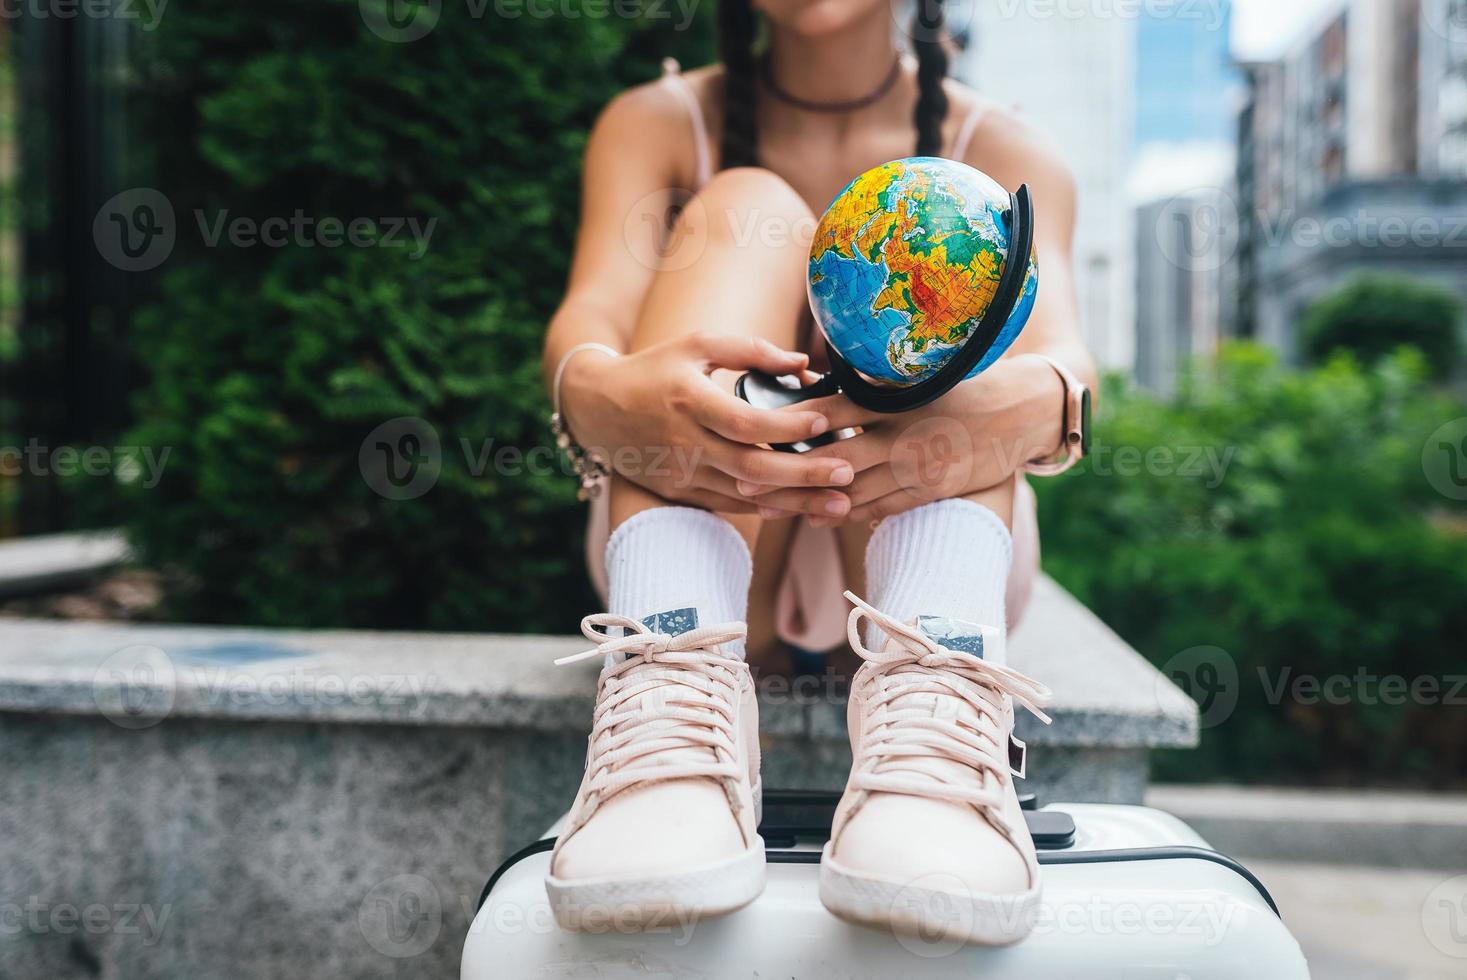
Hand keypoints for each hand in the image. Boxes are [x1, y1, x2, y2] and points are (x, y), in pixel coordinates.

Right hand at [558, 333, 856, 514]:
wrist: (595, 408)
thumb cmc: (652, 369)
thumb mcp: (694, 345)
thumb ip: (748, 349)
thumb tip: (801, 362)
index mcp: (689, 400)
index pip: (743, 421)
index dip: (785, 425)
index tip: (823, 421)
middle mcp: (685, 443)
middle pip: (751, 467)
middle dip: (803, 474)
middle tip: (847, 473)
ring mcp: (681, 473)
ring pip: (745, 495)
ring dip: (795, 501)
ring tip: (839, 505)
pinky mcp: (679, 492)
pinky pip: (729, 505)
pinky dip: (765, 509)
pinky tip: (799, 509)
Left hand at [737, 354, 1063, 524]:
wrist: (1022, 412)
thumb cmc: (964, 387)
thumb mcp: (919, 376)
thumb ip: (875, 385)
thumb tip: (823, 381)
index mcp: (894, 399)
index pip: (834, 409)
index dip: (793, 422)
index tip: (754, 428)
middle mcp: (901, 434)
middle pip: (833, 459)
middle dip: (786, 474)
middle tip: (744, 480)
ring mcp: (917, 467)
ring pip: (852, 491)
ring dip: (809, 502)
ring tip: (770, 507)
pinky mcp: (932, 490)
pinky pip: (884, 508)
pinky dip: (851, 513)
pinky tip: (821, 516)